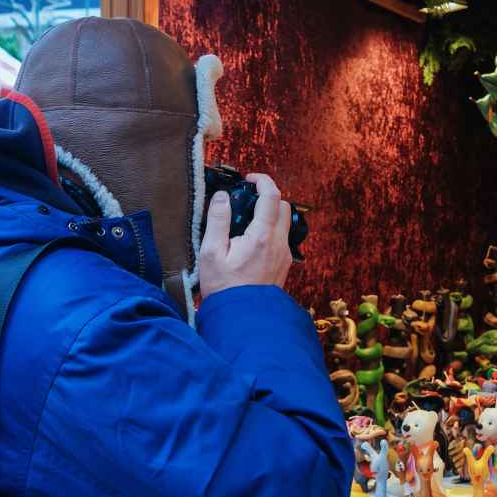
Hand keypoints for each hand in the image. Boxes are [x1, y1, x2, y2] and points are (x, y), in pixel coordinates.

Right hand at [198, 173, 292, 295]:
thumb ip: (218, 220)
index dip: (263, 181)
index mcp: (262, 236)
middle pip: (283, 206)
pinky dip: (271, 230)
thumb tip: (221, 196)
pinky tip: (252, 239)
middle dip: (268, 196)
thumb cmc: (224, 287)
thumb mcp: (211, 252)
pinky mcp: (283, 264)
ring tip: (247, 219)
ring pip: (285, 222)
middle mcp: (279, 243)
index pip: (272, 196)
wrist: (242, 317)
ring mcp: (284, 255)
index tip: (249, 179)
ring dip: (270, 213)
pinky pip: (282, 238)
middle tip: (247, 198)